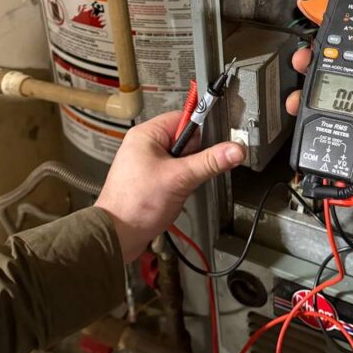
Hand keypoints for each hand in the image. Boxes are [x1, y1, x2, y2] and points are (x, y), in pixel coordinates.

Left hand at [95, 112, 245, 262]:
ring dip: (187, 173)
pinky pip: (174, 173)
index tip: (217, 140)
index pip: (183, 118)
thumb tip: (234, 149)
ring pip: (181, 159)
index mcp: (147, 135)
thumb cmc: (135, 204)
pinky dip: (180, 183)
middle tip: (188, 172)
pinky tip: (174, 194)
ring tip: (177, 186)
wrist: (118, 235)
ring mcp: (147, 163)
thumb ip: (210, 162)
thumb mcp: (179, 178)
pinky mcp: (150, 179)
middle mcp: (145, 145)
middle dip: (193, 158)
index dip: (200, 131)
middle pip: (185, 140)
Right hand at [286, 0, 352, 174]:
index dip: (346, 16)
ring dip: (308, 70)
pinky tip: (302, 99)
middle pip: (340, 50)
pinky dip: (305, 98)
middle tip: (308, 46)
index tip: (324, 6)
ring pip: (325, 74)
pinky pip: (319, 101)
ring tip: (302, 69)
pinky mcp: (345, 114)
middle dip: (318, 45)